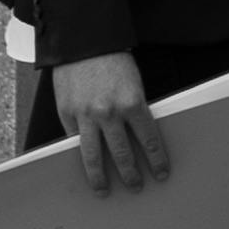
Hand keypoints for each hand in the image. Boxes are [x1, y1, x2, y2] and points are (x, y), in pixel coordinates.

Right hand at [55, 51, 165, 191]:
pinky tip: (84, 165)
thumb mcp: (132, 83)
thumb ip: (132, 110)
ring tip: (104, 189)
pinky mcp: (67, 113)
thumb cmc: (112, 59)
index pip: (149, 140)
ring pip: (93, 157)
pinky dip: (79, 155)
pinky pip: (74, 141)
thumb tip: (136, 137)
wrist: (83, 39)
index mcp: (132, 102)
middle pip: (122, 154)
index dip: (156, 159)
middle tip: (136, 186)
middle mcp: (109, 112)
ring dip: (100, 177)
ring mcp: (85, 115)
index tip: (161, 173)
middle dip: (130, 174)